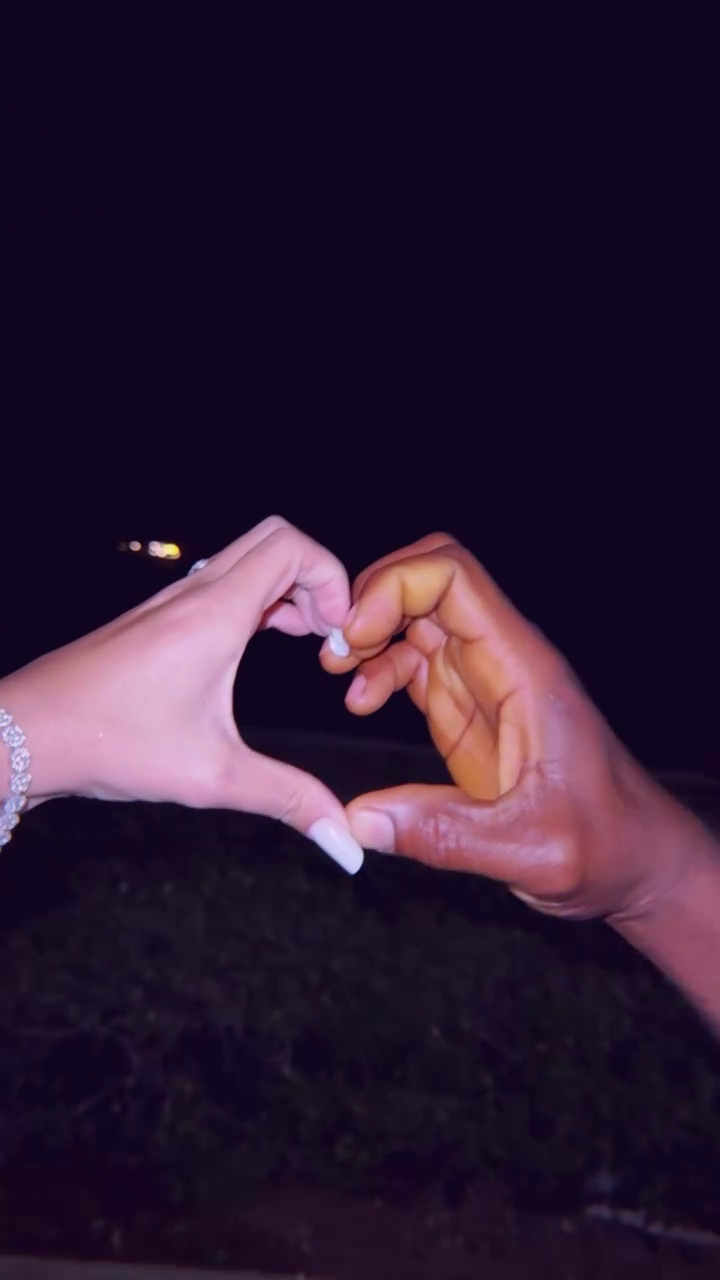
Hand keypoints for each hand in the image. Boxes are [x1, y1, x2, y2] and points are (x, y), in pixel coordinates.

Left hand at [1, 517, 362, 871]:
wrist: (26, 733)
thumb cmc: (108, 742)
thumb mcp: (212, 776)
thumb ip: (288, 800)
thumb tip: (344, 841)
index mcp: (215, 613)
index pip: (293, 546)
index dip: (334, 578)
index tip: (340, 637)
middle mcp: (193, 594)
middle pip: (275, 539)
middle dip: (317, 577)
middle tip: (329, 634)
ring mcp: (170, 602)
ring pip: (245, 559)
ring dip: (286, 589)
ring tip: (307, 642)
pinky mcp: (155, 619)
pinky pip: (220, 583)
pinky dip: (255, 600)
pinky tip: (258, 646)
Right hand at [322, 534, 699, 918]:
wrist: (631, 857)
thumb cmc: (601, 844)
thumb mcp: (528, 850)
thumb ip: (443, 834)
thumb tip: (357, 821)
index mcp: (522, 668)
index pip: (454, 577)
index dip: (395, 587)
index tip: (354, 638)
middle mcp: (501, 659)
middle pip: (429, 579)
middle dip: (372, 599)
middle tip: (334, 654)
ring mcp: (482, 679)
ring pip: (416, 615)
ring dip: (369, 633)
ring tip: (339, 678)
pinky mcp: (466, 707)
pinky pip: (414, 659)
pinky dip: (379, 668)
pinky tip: (361, 703)